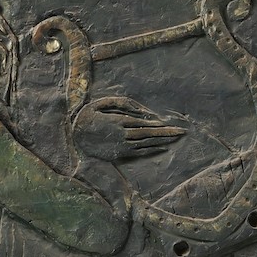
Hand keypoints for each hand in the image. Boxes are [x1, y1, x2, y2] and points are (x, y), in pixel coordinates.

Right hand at [71, 96, 186, 161]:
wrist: (74, 136)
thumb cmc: (88, 116)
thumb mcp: (100, 103)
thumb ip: (121, 103)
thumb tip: (140, 111)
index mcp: (118, 121)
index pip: (142, 123)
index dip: (157, 124)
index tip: (170, 124)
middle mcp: (122, 134)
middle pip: (148, 134)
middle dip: (166, 133)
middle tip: (182, 132)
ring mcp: (121, 145)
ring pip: (146, 143)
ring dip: (163, 141)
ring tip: (176, 138)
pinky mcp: (119, 154)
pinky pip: (138, 152)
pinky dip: (152, 150)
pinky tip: (163, 148)